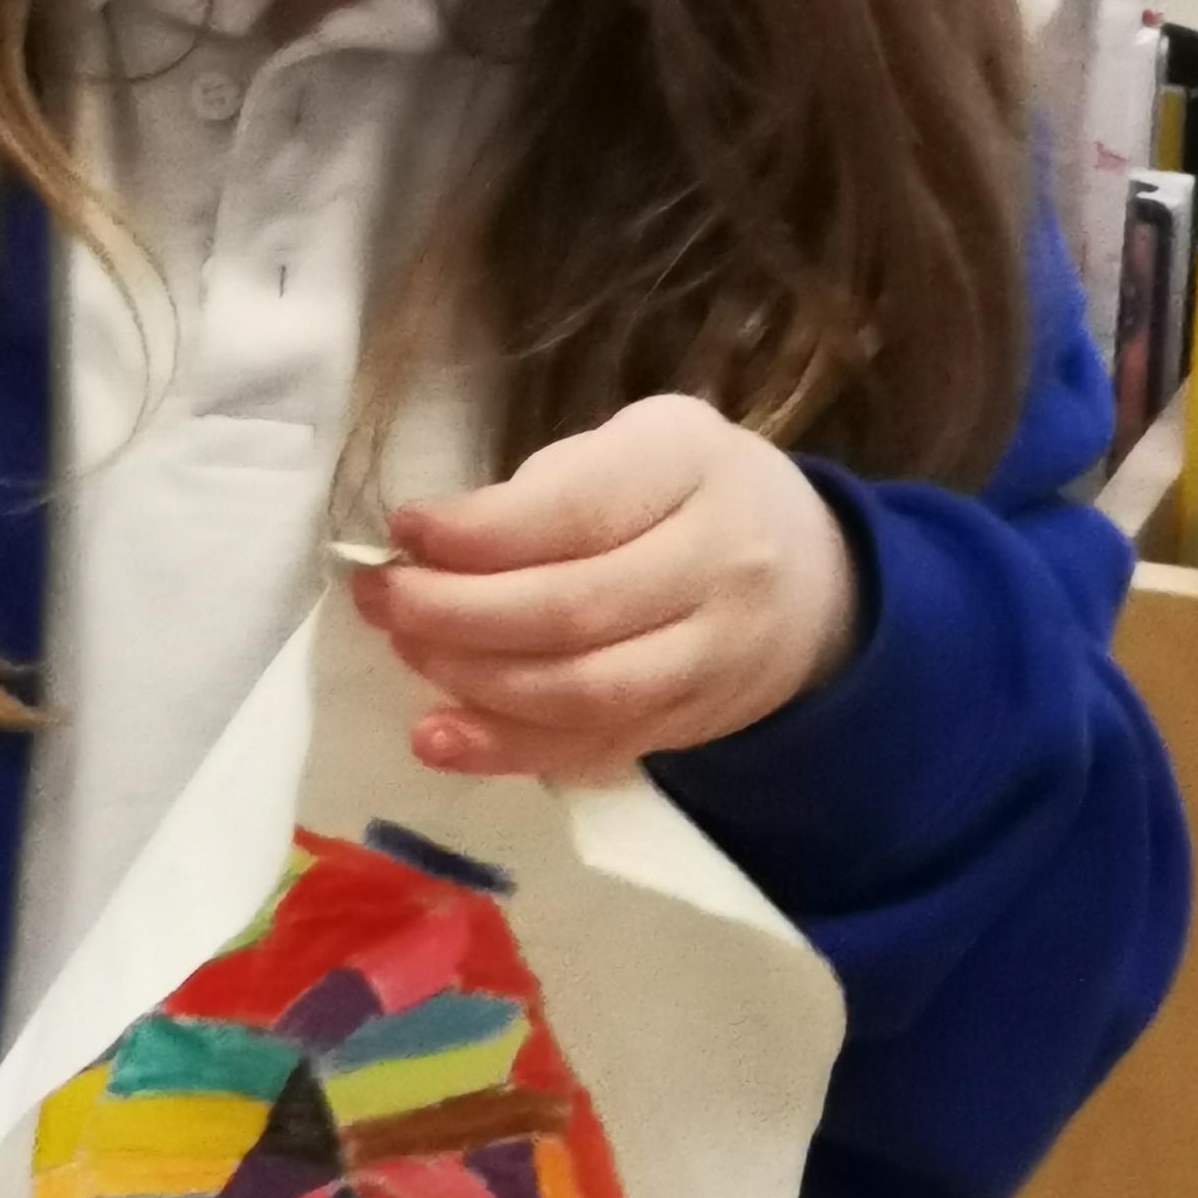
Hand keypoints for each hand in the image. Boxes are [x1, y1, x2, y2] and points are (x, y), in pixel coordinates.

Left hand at [347, 396, 861, 783]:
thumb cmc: (688, 495)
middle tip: (383, 599)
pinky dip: (504, 749)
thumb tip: (429, 545)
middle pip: (571, 611)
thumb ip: (547, 488)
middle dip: (454, 612)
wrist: (815, 583)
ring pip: (581, 692)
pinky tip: (438, 736)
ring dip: (472, 681)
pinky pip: (590, 749)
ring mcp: (712, 659)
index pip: (577, 512)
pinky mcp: (689, 726)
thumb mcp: (635, 447)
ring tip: (404, 652)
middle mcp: (719, 565)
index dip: (479, 533)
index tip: (403, 531)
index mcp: (694, 467)